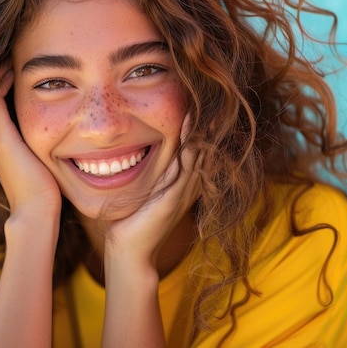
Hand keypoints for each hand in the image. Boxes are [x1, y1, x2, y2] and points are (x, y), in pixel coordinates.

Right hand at [0, 65, 61, 219]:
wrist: (36, 210)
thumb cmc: (44, 188)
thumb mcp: (41, 158)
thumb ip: (43, 141)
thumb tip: (63, 130)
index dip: (0, 82)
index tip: (14, 65)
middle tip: (6, 53)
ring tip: (5, 55)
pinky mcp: (1, 136)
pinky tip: (10, 68)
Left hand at [104, 115, 199, 266]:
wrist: (129, 249)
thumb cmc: (135, 220)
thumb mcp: (150, 192)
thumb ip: (155, 175)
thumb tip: (142, 152)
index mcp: (185, 184)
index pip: (200, 150)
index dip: (205, 129)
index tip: (204, 104)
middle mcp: (190, 186)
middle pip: (206, 149)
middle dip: (211, 125)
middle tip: (217, 97)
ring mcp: (183, 191)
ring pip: (199, 152)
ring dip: (203, 128)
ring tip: (208, 104)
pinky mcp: (173, 197)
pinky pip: (185, 164)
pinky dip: (189, 142)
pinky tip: (188, 123)